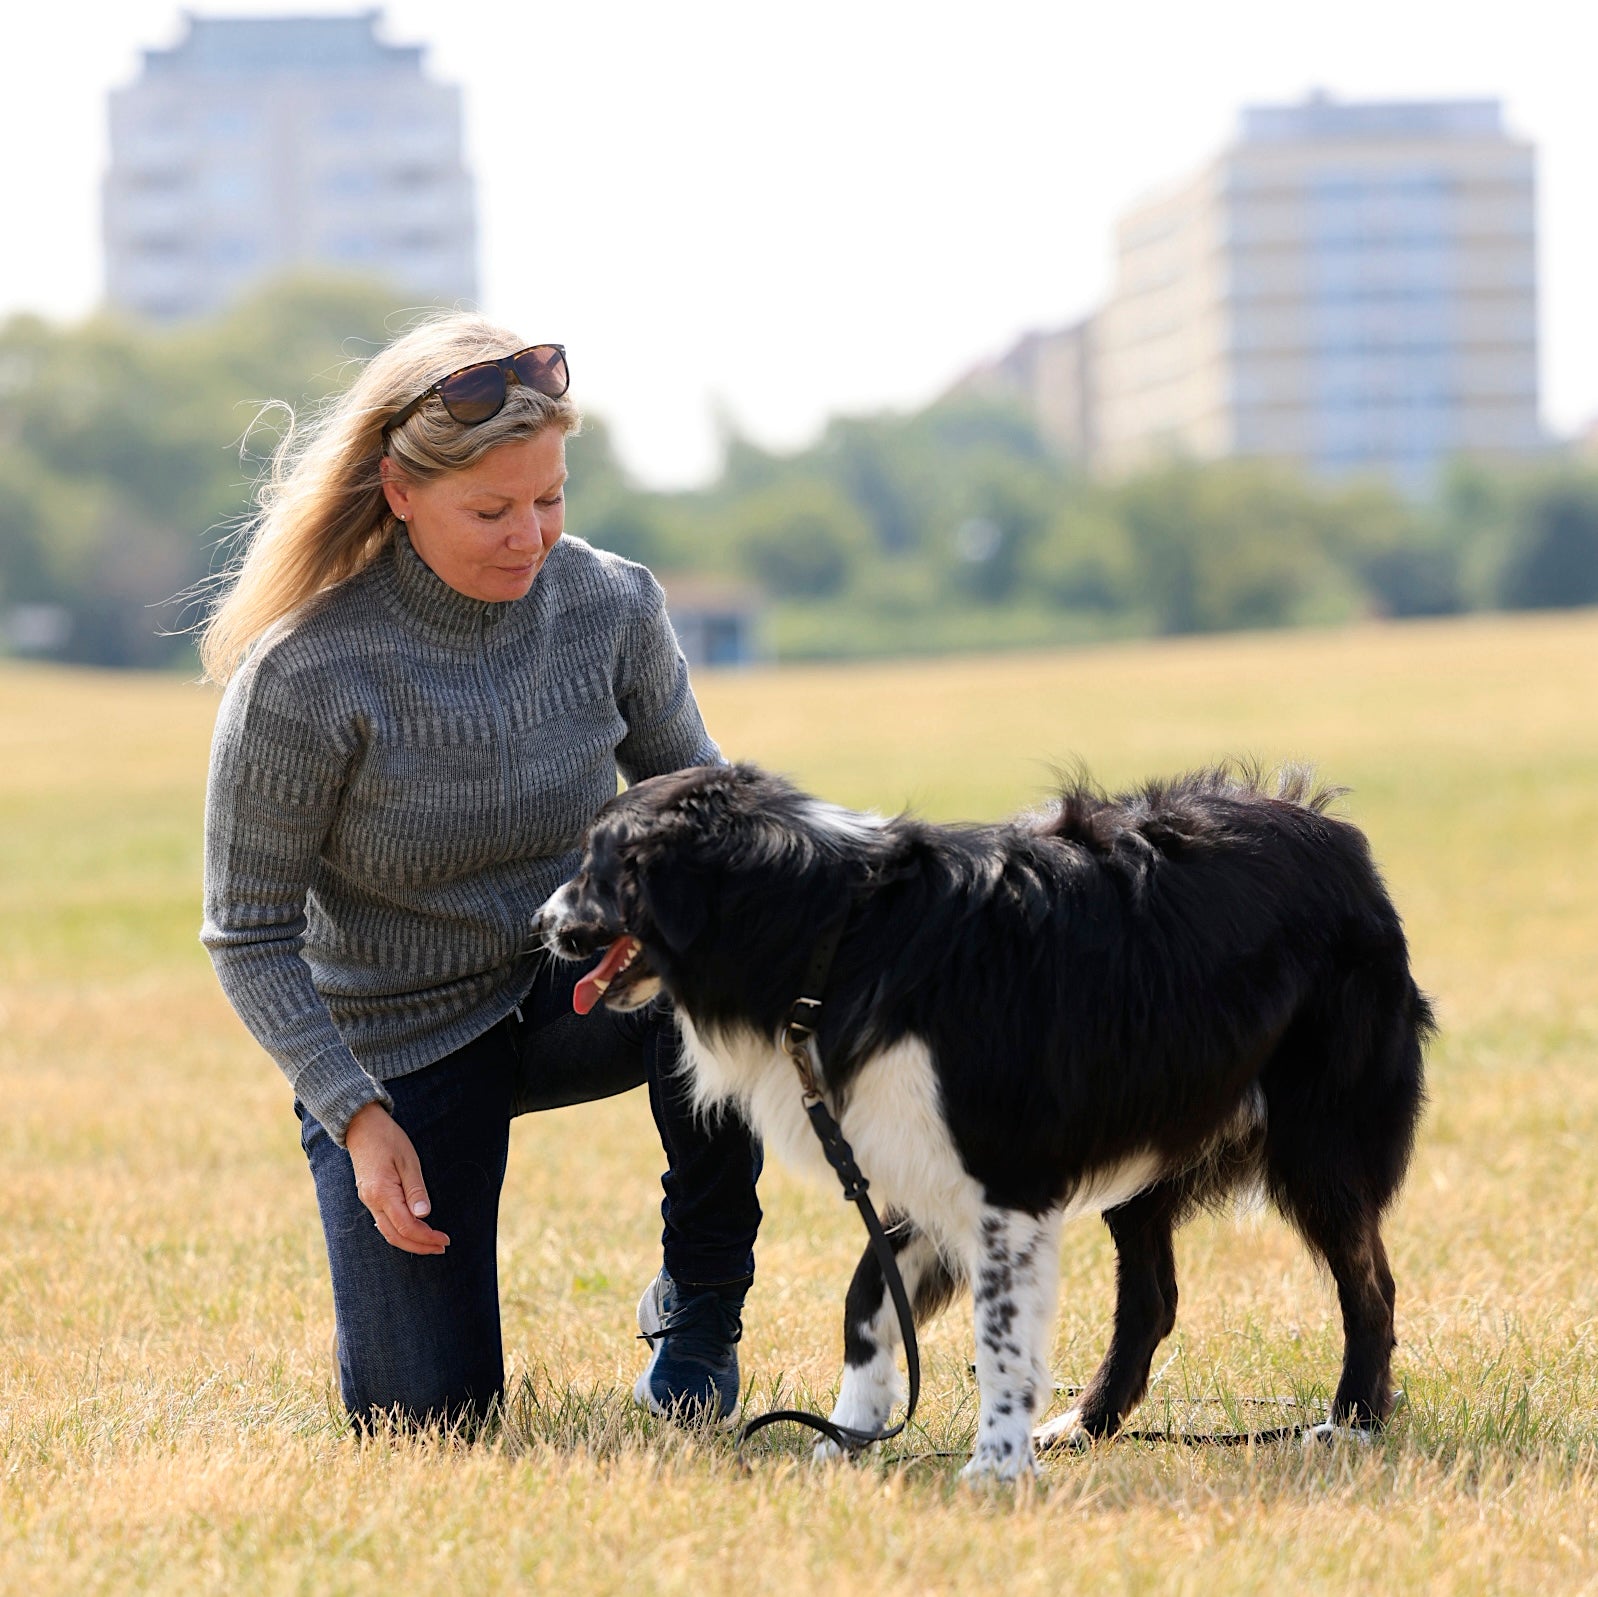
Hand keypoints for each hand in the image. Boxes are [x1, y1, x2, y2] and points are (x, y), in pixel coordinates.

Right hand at [344, 1102, 450, 1254]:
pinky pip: (384, 1222)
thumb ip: (416, 1190)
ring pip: (387, 1232)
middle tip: (441, 1247)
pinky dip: (399, 1232)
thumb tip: (424, 1215)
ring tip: (430, 1243)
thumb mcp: (408, 1160)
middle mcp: (372, 1202)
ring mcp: (368, 1200)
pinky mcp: (369, 1197)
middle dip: (419, 1245)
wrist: (362, 1126)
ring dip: (409, 1241)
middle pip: (395, 1236)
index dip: (426, 1237)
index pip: (406, 1227)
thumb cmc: (388, 1139)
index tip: (445, 1240)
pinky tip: (413, 1231)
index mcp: (383, 1193)